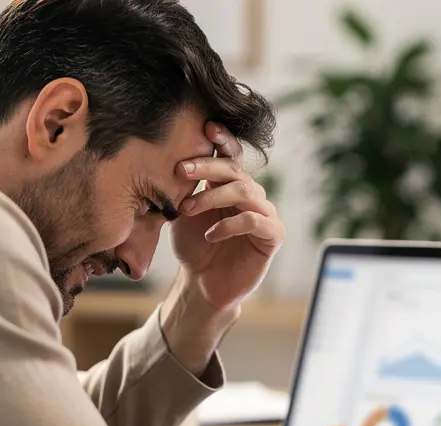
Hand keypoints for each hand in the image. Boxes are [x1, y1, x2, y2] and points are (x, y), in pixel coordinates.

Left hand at [170, 122, 283, 309]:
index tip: (206, 127)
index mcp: (229, 185)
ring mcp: (264, 213)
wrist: (203, 284)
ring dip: (212, 197)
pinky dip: (229, 224)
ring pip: (244, 191)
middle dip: (206, 166)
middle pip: (234, 169)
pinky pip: (255, 220)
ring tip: (187, 209)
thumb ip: (184, 189)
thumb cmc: (193, 247)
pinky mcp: (272, 235)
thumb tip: (168, 161)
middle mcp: (250, 194)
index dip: (222, 139)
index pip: (230, 155)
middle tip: (180, 170)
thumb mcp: (183, 214)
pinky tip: (210, 235)